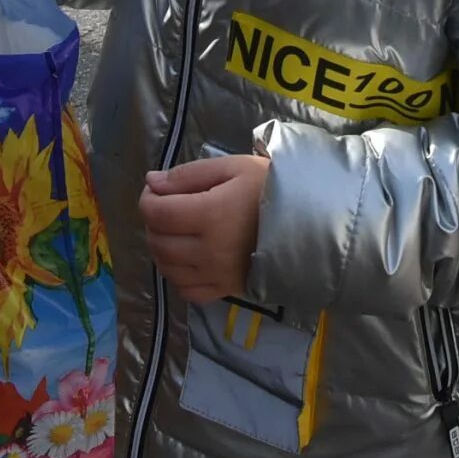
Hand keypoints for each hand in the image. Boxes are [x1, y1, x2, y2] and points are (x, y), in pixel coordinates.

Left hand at [139, 155, 268, 303]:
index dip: (147, 199)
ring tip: (176, 232)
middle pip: (158, 242)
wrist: (310, 221)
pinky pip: (187, 290)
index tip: (156, 190)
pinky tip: (187, 259)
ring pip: (167, 268)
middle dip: (153, 223)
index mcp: (210, 215)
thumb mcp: (232, 167)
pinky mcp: (226, 290)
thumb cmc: (270, 188)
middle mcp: (208, 251)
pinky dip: (178, 275)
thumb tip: (151, 182)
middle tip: (166, 208)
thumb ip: (188, 174)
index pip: (156, 213)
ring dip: (162, 248)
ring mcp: (217, 275)